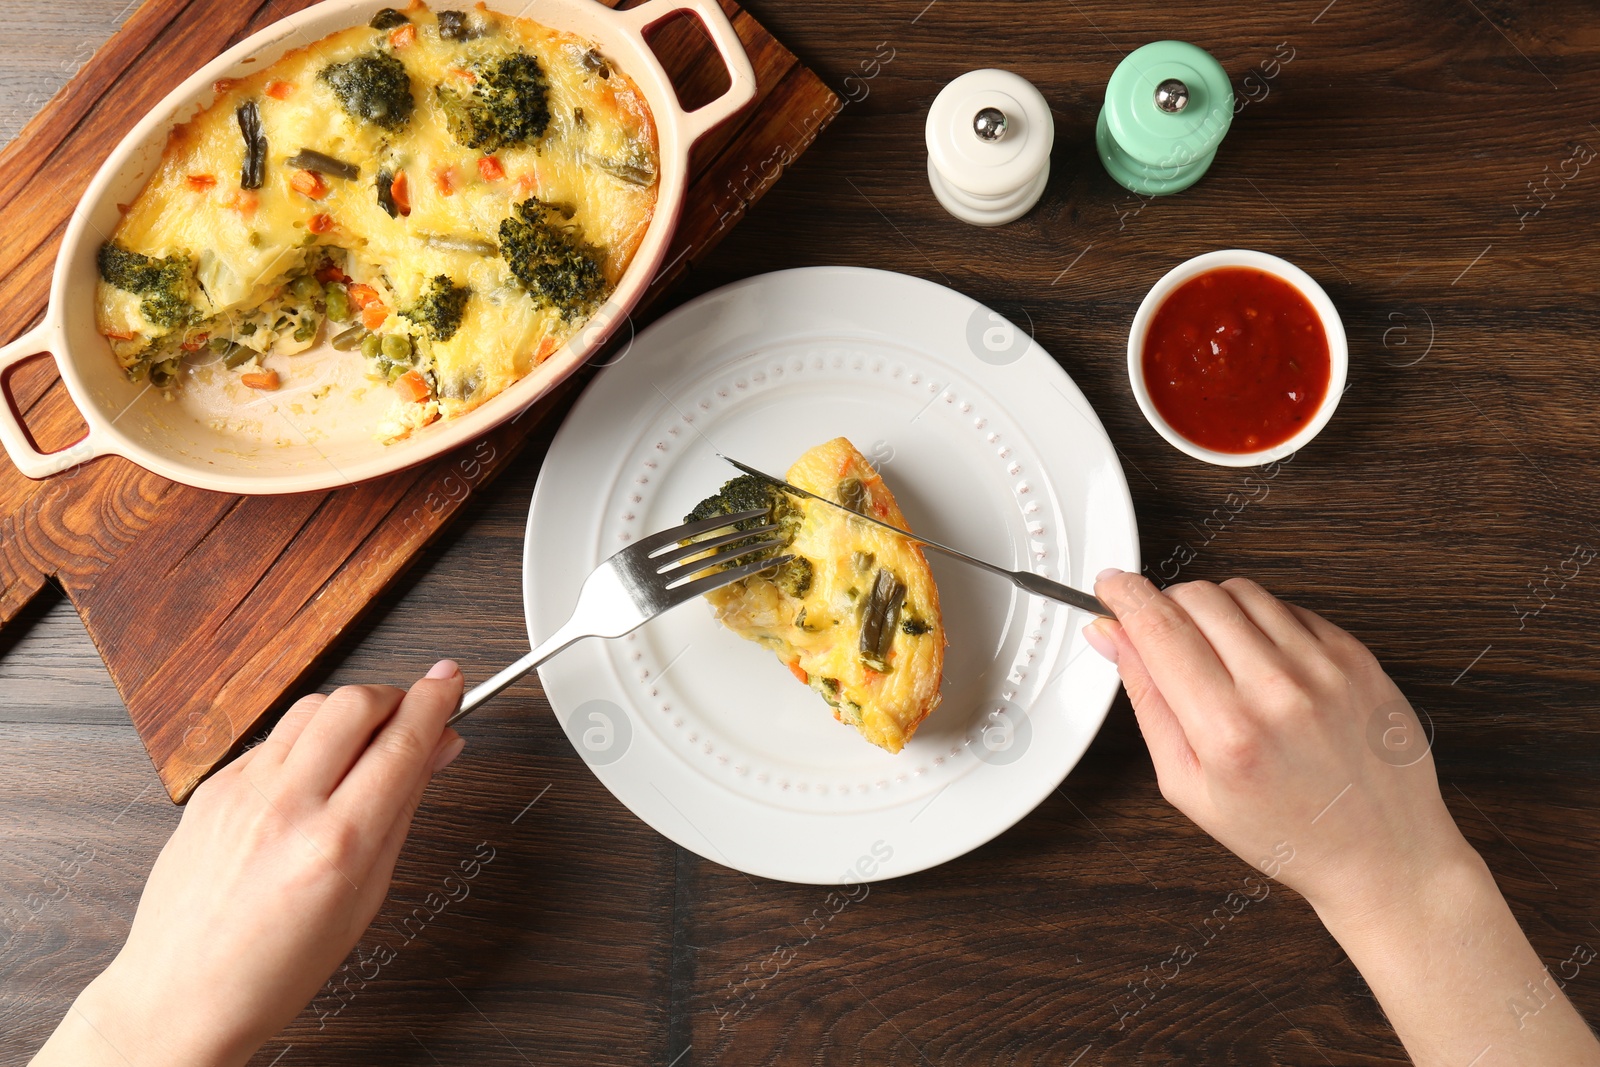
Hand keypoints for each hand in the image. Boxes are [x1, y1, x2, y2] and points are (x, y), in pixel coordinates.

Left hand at [34, 662, 465, 1066]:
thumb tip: (434, 751)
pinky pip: (272, 739)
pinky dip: (304, 743)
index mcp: (336, 845)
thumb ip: (402, 812)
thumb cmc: (273, 969)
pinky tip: (311, 777)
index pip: (401, 742)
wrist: (182, 997)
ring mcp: (240, 793)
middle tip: (411, 714)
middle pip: (355, 702)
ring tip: (363, 745)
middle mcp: (285, 808)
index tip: (450, 681)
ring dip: (350, 712)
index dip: (435, 700)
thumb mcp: (366, 899)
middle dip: (394, 696)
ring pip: (311, 707)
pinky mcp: (211, 789)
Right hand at [1083, 570, 1466, 915]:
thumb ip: (1146, 701)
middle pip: (1197, 596)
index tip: (1110, 586)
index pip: (1158, 626)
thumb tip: (1113, 638)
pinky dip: (1263, 624)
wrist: (1381, 853)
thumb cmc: (1286, 833)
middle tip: (1164, 636)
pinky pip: (1289, 608)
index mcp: (1227, 730)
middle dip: (1167, 605)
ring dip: (1215, 610)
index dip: (1123, 596)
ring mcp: (1324, 669)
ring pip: (1242, 591)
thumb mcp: (1188, 785)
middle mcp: (1278, 691)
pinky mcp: (1356, 657)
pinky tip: (1265, 666)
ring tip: (1220, 657)